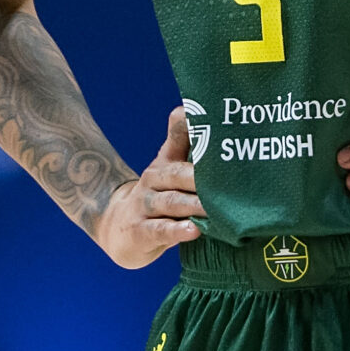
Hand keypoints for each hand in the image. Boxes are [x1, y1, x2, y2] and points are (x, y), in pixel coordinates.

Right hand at [92, 106, 206, 267]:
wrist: (117, 227)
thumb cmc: (159, 196)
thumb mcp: (171, 170)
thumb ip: (193, 148)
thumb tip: (217, 121)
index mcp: (166, 161)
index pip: (178, 134)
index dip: (191, 123)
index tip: (211, 118)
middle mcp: (153, 179)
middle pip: (179, 173)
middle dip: (203, 178)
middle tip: (231, 182)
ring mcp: (144, 205)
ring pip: (172, 202)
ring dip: (195, 205)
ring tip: (215, 209)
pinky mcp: (140, 232)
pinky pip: (160, 230)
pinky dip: (177, 231)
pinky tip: (194, 230)